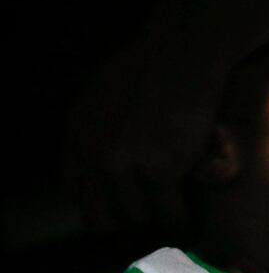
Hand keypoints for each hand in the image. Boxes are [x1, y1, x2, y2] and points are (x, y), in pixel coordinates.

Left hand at [66, 31, 225, 234]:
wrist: (184, 49)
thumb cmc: (156, 61)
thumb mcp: (104, 89)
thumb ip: (97, 124)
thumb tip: (100, 152)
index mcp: (77, 131)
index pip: (74, 190)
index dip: (101, 201)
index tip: (124, 204)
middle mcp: (93, 152)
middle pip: (100, 216)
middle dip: (127, 220)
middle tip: (150, 217)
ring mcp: (124, 164)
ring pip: (137, 218)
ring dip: (156, 220)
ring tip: (173, 218)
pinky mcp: (160, 171)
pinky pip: (170, 215)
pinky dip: (180, 222)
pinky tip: (189, 222)